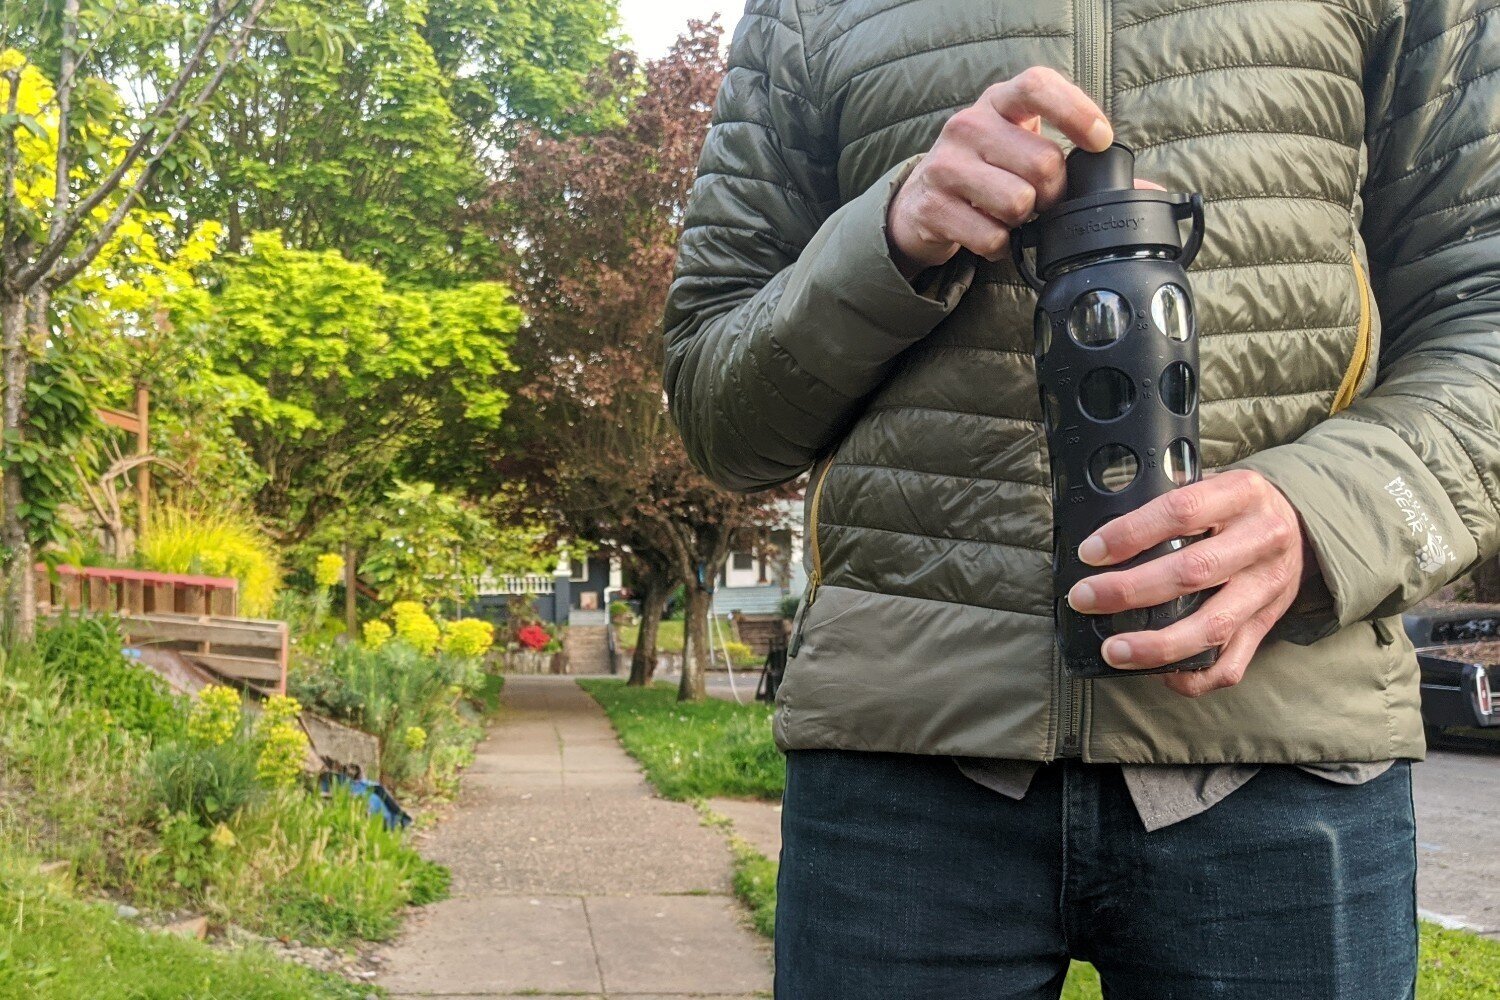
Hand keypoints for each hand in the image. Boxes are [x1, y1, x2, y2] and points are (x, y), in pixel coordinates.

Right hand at [886, 66, 1113, 278]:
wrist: (919, 202)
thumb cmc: (985, 170)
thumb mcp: (1022, 149)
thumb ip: (1076, 162)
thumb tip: (1146, 194)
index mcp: (998, 102)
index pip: (1038, 86)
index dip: (1076, 111)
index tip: (1100, 141)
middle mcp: (968, 126)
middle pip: (1042, 162)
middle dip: (1053, 193)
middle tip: (1041, 200)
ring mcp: (946, 166)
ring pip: (1017, 201)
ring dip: (1024, 220)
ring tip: (1010, 215)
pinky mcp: (933, 207)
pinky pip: (991, 236)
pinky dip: (1000, 246)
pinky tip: (990, 234)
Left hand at [1064, 470, 1306, 697]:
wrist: (1299, 525)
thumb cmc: (1232, 506)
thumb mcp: (1211, 484)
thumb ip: (1165, 500)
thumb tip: (1099, 532)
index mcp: (1241, 493)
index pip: (1181, 511)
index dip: (1131, 534)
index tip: (1090, 553)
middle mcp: (1262, 540)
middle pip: (1192, 571)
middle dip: (1130, 590)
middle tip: (1084, 598)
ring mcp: (1267, 587)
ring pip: (1213, 625)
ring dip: (1157, 645)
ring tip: (1113, 650)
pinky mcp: (1267, 625)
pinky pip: (1232, 664)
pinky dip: (1192, 675)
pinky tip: (1157, 674)